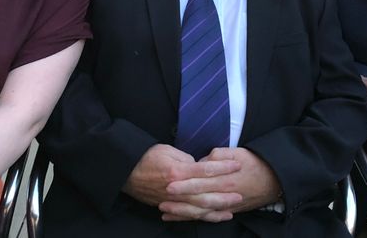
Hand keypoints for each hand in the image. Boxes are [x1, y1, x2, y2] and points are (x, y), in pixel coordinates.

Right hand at [122, 144, 241, 219]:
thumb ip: (186, 159)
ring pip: (198, 209)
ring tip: (232, 209)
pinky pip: (188, 215)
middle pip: (205, 194)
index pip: (206, 170)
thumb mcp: (168, 150)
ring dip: (216, 210)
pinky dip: (202, 217)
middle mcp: (177, 189)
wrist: (126, 171)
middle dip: (224, 195)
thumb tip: (200, 166)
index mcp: (178, 171)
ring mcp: (172, 201)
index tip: (237, 165)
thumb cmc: (147, 156)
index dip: (223, 168)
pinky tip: (213, 216)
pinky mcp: (168, 207)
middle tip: (240, 194)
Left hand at [160, 147, 280, 220]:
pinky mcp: (226, 210)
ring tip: (164, 209)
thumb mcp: (238, 153)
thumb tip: (203, 161)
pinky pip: (206, 217)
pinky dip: (191, 218)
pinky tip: (177, 217)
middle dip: (179, 197)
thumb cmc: (255, 163)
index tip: (170, 179)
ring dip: (181, 211)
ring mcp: (225, 205)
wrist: (273, 180)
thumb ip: (219, 156)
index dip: (185, 181)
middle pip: (197, 197)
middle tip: (162, 195)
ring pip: (200, 211)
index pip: (201, 180)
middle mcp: (223, 193)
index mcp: (225, 178)